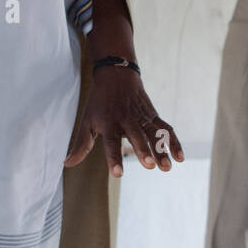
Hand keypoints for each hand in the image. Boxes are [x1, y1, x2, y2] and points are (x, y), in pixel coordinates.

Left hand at [64, 65, 184, 177]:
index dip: (114, 157)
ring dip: (162, 150)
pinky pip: (166, 129)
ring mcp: (142, 117)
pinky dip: (175, 142)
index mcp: (109, 122)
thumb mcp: (87, 120)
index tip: (118, 173)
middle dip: (144, 151)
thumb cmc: (99, 101)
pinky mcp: (153, 115)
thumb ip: (80, 144)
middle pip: (137, 136)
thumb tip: (67, 163)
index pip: (111, 142)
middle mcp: (127, 119)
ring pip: (154, 134)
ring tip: (167, 167)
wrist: (117, 74)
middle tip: (150, 166)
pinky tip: (180, 157)